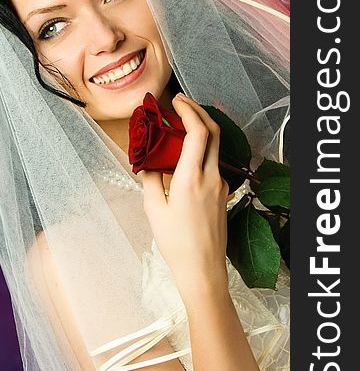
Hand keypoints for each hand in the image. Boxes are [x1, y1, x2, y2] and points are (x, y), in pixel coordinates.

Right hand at [141, 93, 229, 295]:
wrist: (203, 269)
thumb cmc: (176, 243)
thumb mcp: (153, 209)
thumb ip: (150, 179)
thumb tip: (147, 162)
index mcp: (192, 178)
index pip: (198, 132)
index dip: (188, 110)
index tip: (175, 101)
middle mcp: (211, 177)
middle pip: (213, 132)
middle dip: (198, 111)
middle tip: (179, 103)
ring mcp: (221, 185)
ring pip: (215, 146)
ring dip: (200, 129)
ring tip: (178, 126)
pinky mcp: (223, 193)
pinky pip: (212, 163)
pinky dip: (200, 150)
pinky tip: (184, 156)